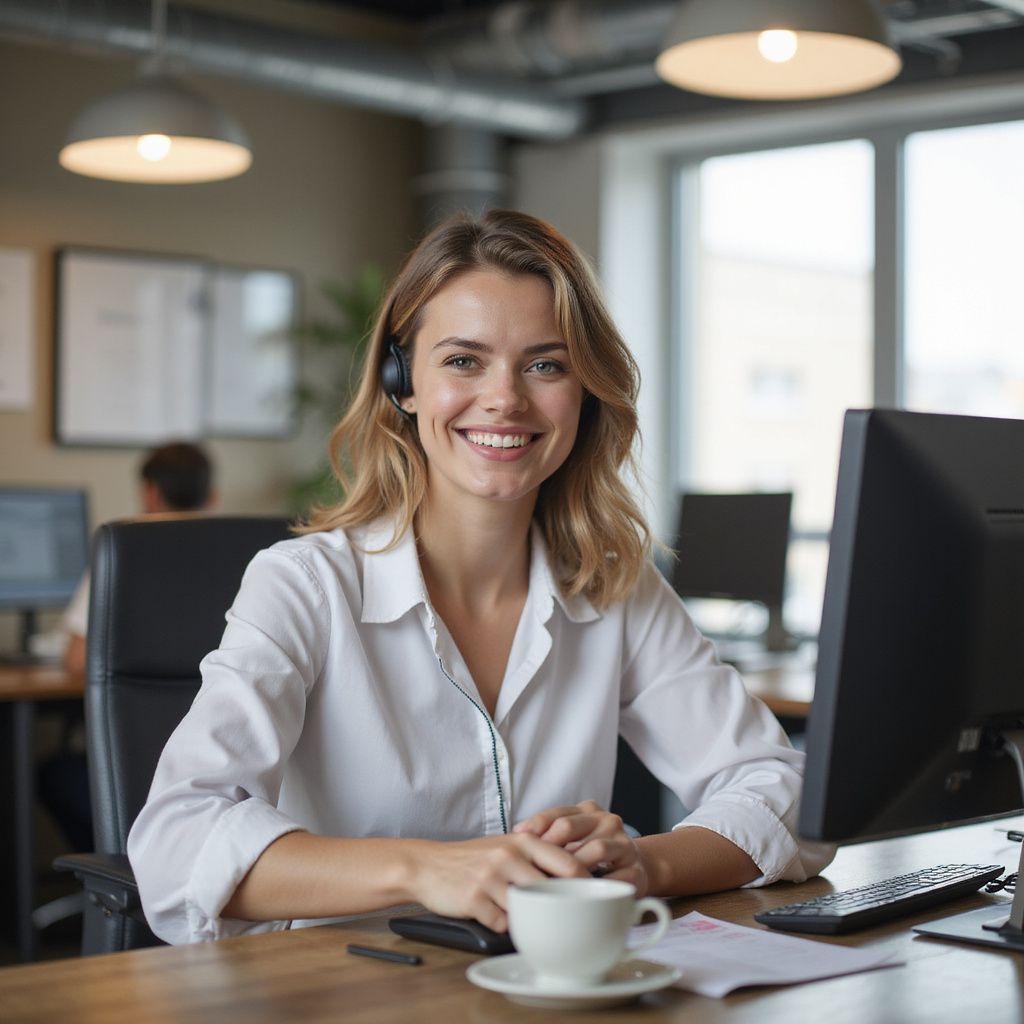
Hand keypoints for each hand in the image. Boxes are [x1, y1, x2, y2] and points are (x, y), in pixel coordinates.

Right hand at [409, 833, 589, 931]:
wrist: (427, 865)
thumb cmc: (473, 859)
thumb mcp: (506, 847)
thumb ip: (537, 857)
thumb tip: (578, 876)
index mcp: (522, 841)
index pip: (567, 862)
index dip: (584, 884)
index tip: (591, 899)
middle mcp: (508, 856)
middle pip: (551, 889)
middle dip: (558, 906)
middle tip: (564, 917)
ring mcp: (490, 878)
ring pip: (527, 909)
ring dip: (527, 917)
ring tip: (525, 916)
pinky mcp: (474, 899)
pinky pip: (502, 924)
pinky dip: (503, 926)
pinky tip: (495, 917)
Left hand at [513, 800, 648, 894]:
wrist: (636, 867)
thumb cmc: (592, 854)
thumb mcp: (572, 838)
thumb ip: (549, 834)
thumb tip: (516, 835)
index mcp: (589, 811)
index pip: (558, 813)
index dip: (536, 825)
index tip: (518, 838)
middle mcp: (608, 821)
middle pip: (571, 826)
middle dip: (549, 845)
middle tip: (532, 863)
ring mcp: (624, 845)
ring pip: (596, 848)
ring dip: (572, 865)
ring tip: (553, 880)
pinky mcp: (636, 871)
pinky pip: (615, 877)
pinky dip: (597, 886)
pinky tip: (582, 893)